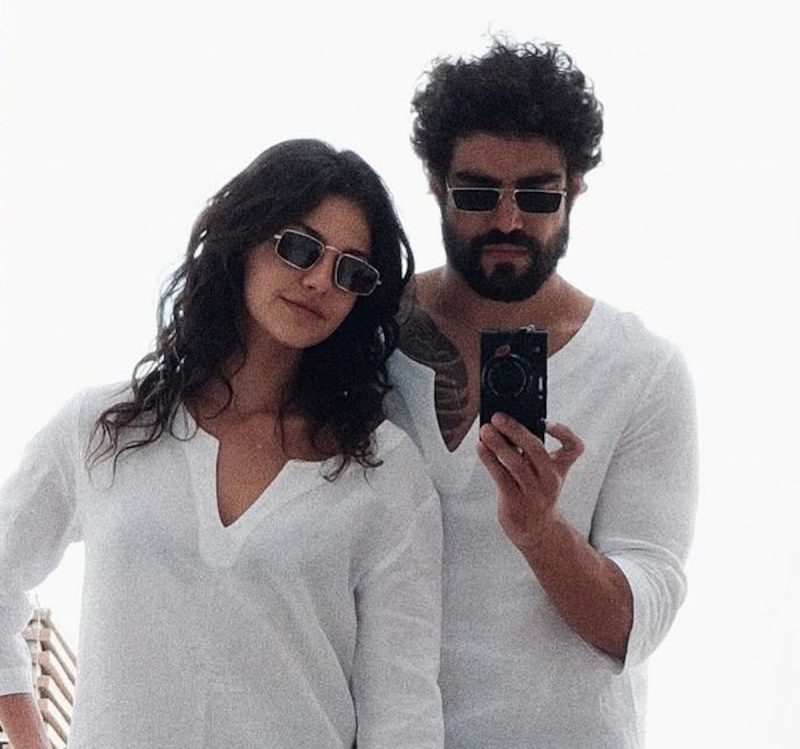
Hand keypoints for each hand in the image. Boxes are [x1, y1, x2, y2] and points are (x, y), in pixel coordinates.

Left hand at [477, 414, 583, 550]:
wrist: (537, 530)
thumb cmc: (535, 492)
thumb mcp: (541, 472)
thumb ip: (530, 452)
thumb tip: (504, 426)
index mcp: (560, 468)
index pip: (574, 447)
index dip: (563, 432)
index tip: (545, 421)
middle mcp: (550, 480)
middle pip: (536, 450)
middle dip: (515, 430)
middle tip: (498, 417)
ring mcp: (534, 493)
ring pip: (516, 463)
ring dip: (498, 444)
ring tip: (485, 430)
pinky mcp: (516, 502)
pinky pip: (501, 477)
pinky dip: (489, 460)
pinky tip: (480, 448)